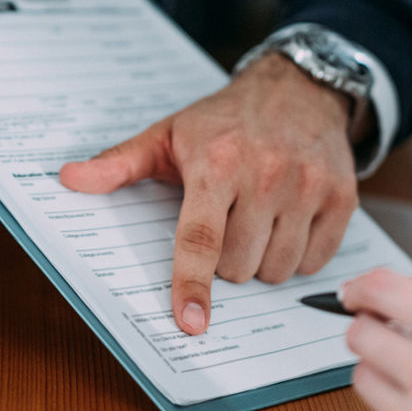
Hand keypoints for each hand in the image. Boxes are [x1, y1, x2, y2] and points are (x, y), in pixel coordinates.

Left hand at [59, 54, 360, 334]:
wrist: (300, 87)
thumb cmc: (227, 119)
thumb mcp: (168, 134)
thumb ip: (119, 163)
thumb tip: (69, 179)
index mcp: (216, 163)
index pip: (200, 240)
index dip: (192, 286)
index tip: (190, 323)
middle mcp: (265, 175)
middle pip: (238, 266)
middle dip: (226, 260)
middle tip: (227, 222)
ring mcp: (308, 187)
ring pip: (277, 270)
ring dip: (262, 261)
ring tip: (257, 220)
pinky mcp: (342, 197)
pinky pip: (314, 261)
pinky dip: (298, 255)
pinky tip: (288, 221)